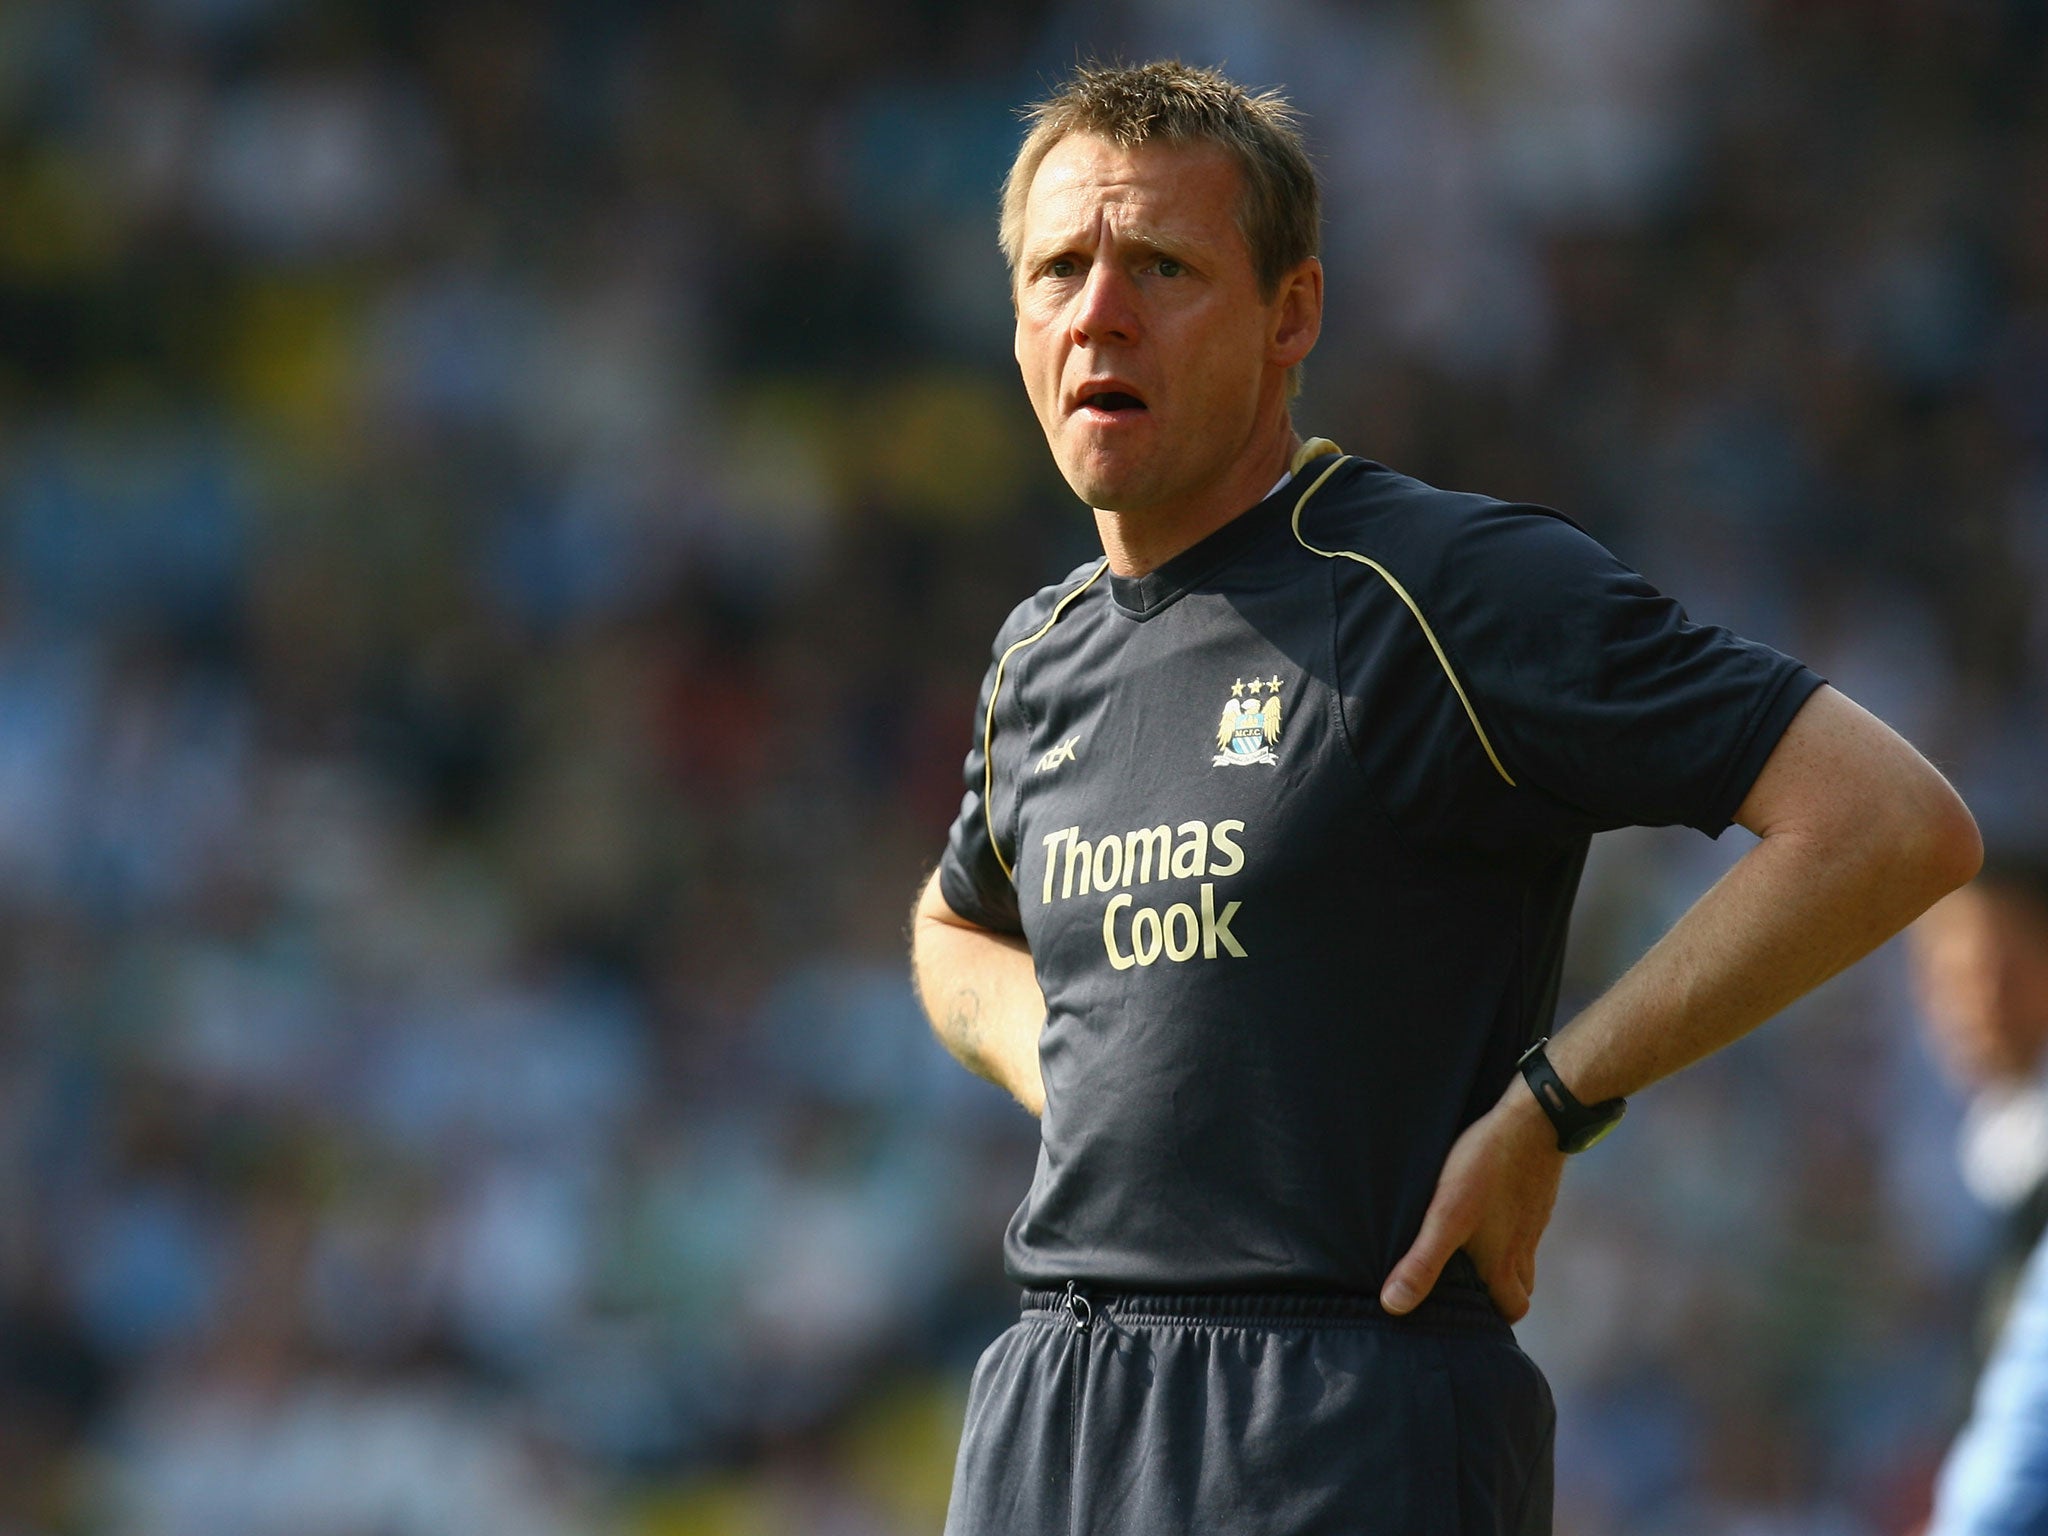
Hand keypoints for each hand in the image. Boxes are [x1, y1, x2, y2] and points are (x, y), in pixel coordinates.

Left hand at [1379, 1079, 1565, 1322]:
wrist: (1535, 1121)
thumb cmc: (1486, 1168)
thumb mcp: (1445, 1216)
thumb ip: (1423, 1262)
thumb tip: (1394, 1305)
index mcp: (1504, 1263)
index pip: (1510, 1310)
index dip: (1492, 1319)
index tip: (1467, 1315)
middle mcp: (1524, 1247)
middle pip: (1521, 1288)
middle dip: (1498, 1293)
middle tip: (1466, 1284)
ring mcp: (1533, 1220)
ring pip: (1523, 1256)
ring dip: (1503, 1260)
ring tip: (1468, 1249)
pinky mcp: (1535, 1194)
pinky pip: (1524, 1223)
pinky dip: (1507, 1227)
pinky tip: (1484, 1209)